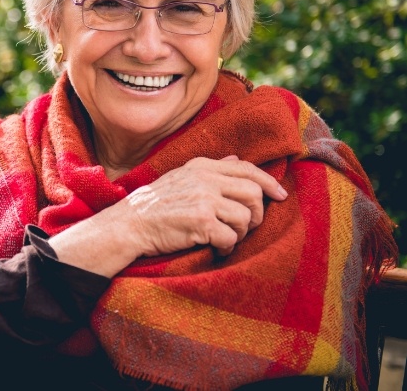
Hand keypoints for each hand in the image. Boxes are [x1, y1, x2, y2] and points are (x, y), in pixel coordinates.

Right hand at [125, 155, 286, 256]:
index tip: (281, 196)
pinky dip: (227, 248)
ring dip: (239, 234)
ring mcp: (203, 198)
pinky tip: (215, 249)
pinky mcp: (201, 221)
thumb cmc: (154, 205)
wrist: (128, 224)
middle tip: (244, 228)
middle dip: (256, 215)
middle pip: (253, 193)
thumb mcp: (180, 177)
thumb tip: (236, 159)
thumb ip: (211, 169)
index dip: (268, 182)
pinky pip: (231, 237)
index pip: (246, 169)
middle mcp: (204, 178)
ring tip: (224, 239)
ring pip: (245, 218)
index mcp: (201, 166)